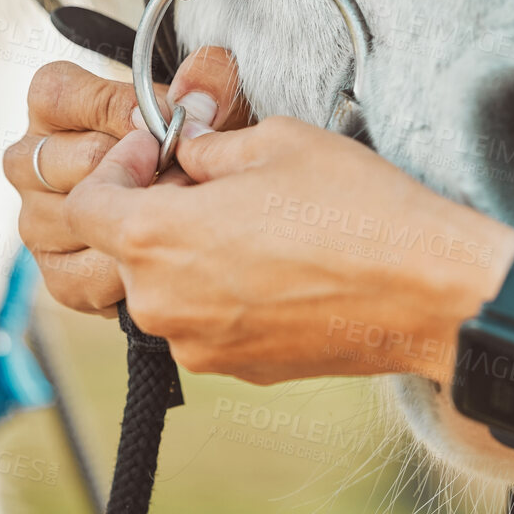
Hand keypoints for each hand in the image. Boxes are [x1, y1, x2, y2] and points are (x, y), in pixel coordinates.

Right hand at [3, 49, 248, 313]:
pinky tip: (166, 253)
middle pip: (71, 158)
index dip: (115, 106)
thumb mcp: (210, 106)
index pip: (57, 95)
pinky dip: (132, 268)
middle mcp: (30, 162)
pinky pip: (85, 274)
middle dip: (138, 165)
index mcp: (54, 107)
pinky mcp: (59, 274)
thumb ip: (207, 86)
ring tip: (185, 210)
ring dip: (138, 217)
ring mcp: (37, 220)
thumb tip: (198, 90)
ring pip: (76, 217)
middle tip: (186, 171)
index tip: (164, 119)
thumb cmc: (196, 146)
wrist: (206, 214)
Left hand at [65, 116, 513, 384]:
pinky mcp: (239, 370)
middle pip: (123, 251)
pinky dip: (224, 292)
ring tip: (252, 222)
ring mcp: (200, 345)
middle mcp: (164, 304)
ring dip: (190, 254)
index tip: (154, 152)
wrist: (428, 292)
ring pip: (166, 290)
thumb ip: (208, 146)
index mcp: (157, 239)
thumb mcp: (276, 142)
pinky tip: (279, 263)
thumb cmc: (359, 212)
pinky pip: (206, 322)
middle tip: (207, 180)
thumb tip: (187, 150)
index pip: (86, 206)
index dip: (115, 168)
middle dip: (154, 210)